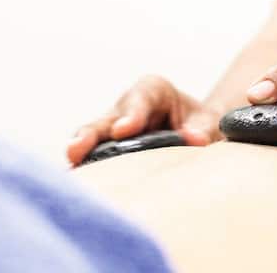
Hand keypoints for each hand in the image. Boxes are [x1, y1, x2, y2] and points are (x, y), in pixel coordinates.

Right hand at [66, 75, 220, 165]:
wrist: (195, 133)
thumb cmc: (200, 123)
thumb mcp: (207, 121)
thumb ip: (202, 127)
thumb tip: (193, 140)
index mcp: (152, 91)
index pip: (140, 99)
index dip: (131, 114)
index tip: (125, 130)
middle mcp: (125, 108)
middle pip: (105, 120)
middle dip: (90, 135)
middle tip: (76, 150)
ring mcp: (111, 130)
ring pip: (92, 139)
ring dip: (79, 153)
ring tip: (68, 168)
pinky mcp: (106, 152)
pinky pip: (92, 159)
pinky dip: (85, 169)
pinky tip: (77, 185)